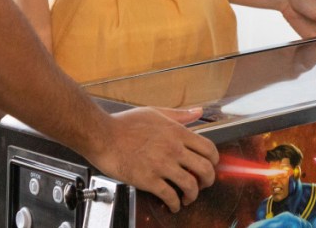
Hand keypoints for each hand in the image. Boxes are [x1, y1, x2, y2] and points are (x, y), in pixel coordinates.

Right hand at [87, 107, 218, 212]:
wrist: (102, 135)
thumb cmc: (124, 124)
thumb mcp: (155, 113)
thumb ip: (179, 115)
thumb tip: (198, 111)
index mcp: (177, 132)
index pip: (209, 149)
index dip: (214, 162)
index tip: (210, 166)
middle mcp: (173, 149)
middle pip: (205, 169)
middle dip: (208, 181)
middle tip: (203, 185)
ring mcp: (162, 165)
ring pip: (191, 185)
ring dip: (193, 195)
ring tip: (187, 198)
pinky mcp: (149, 180)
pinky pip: (170, 196)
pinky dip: (175, 204)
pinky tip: (172, 205)